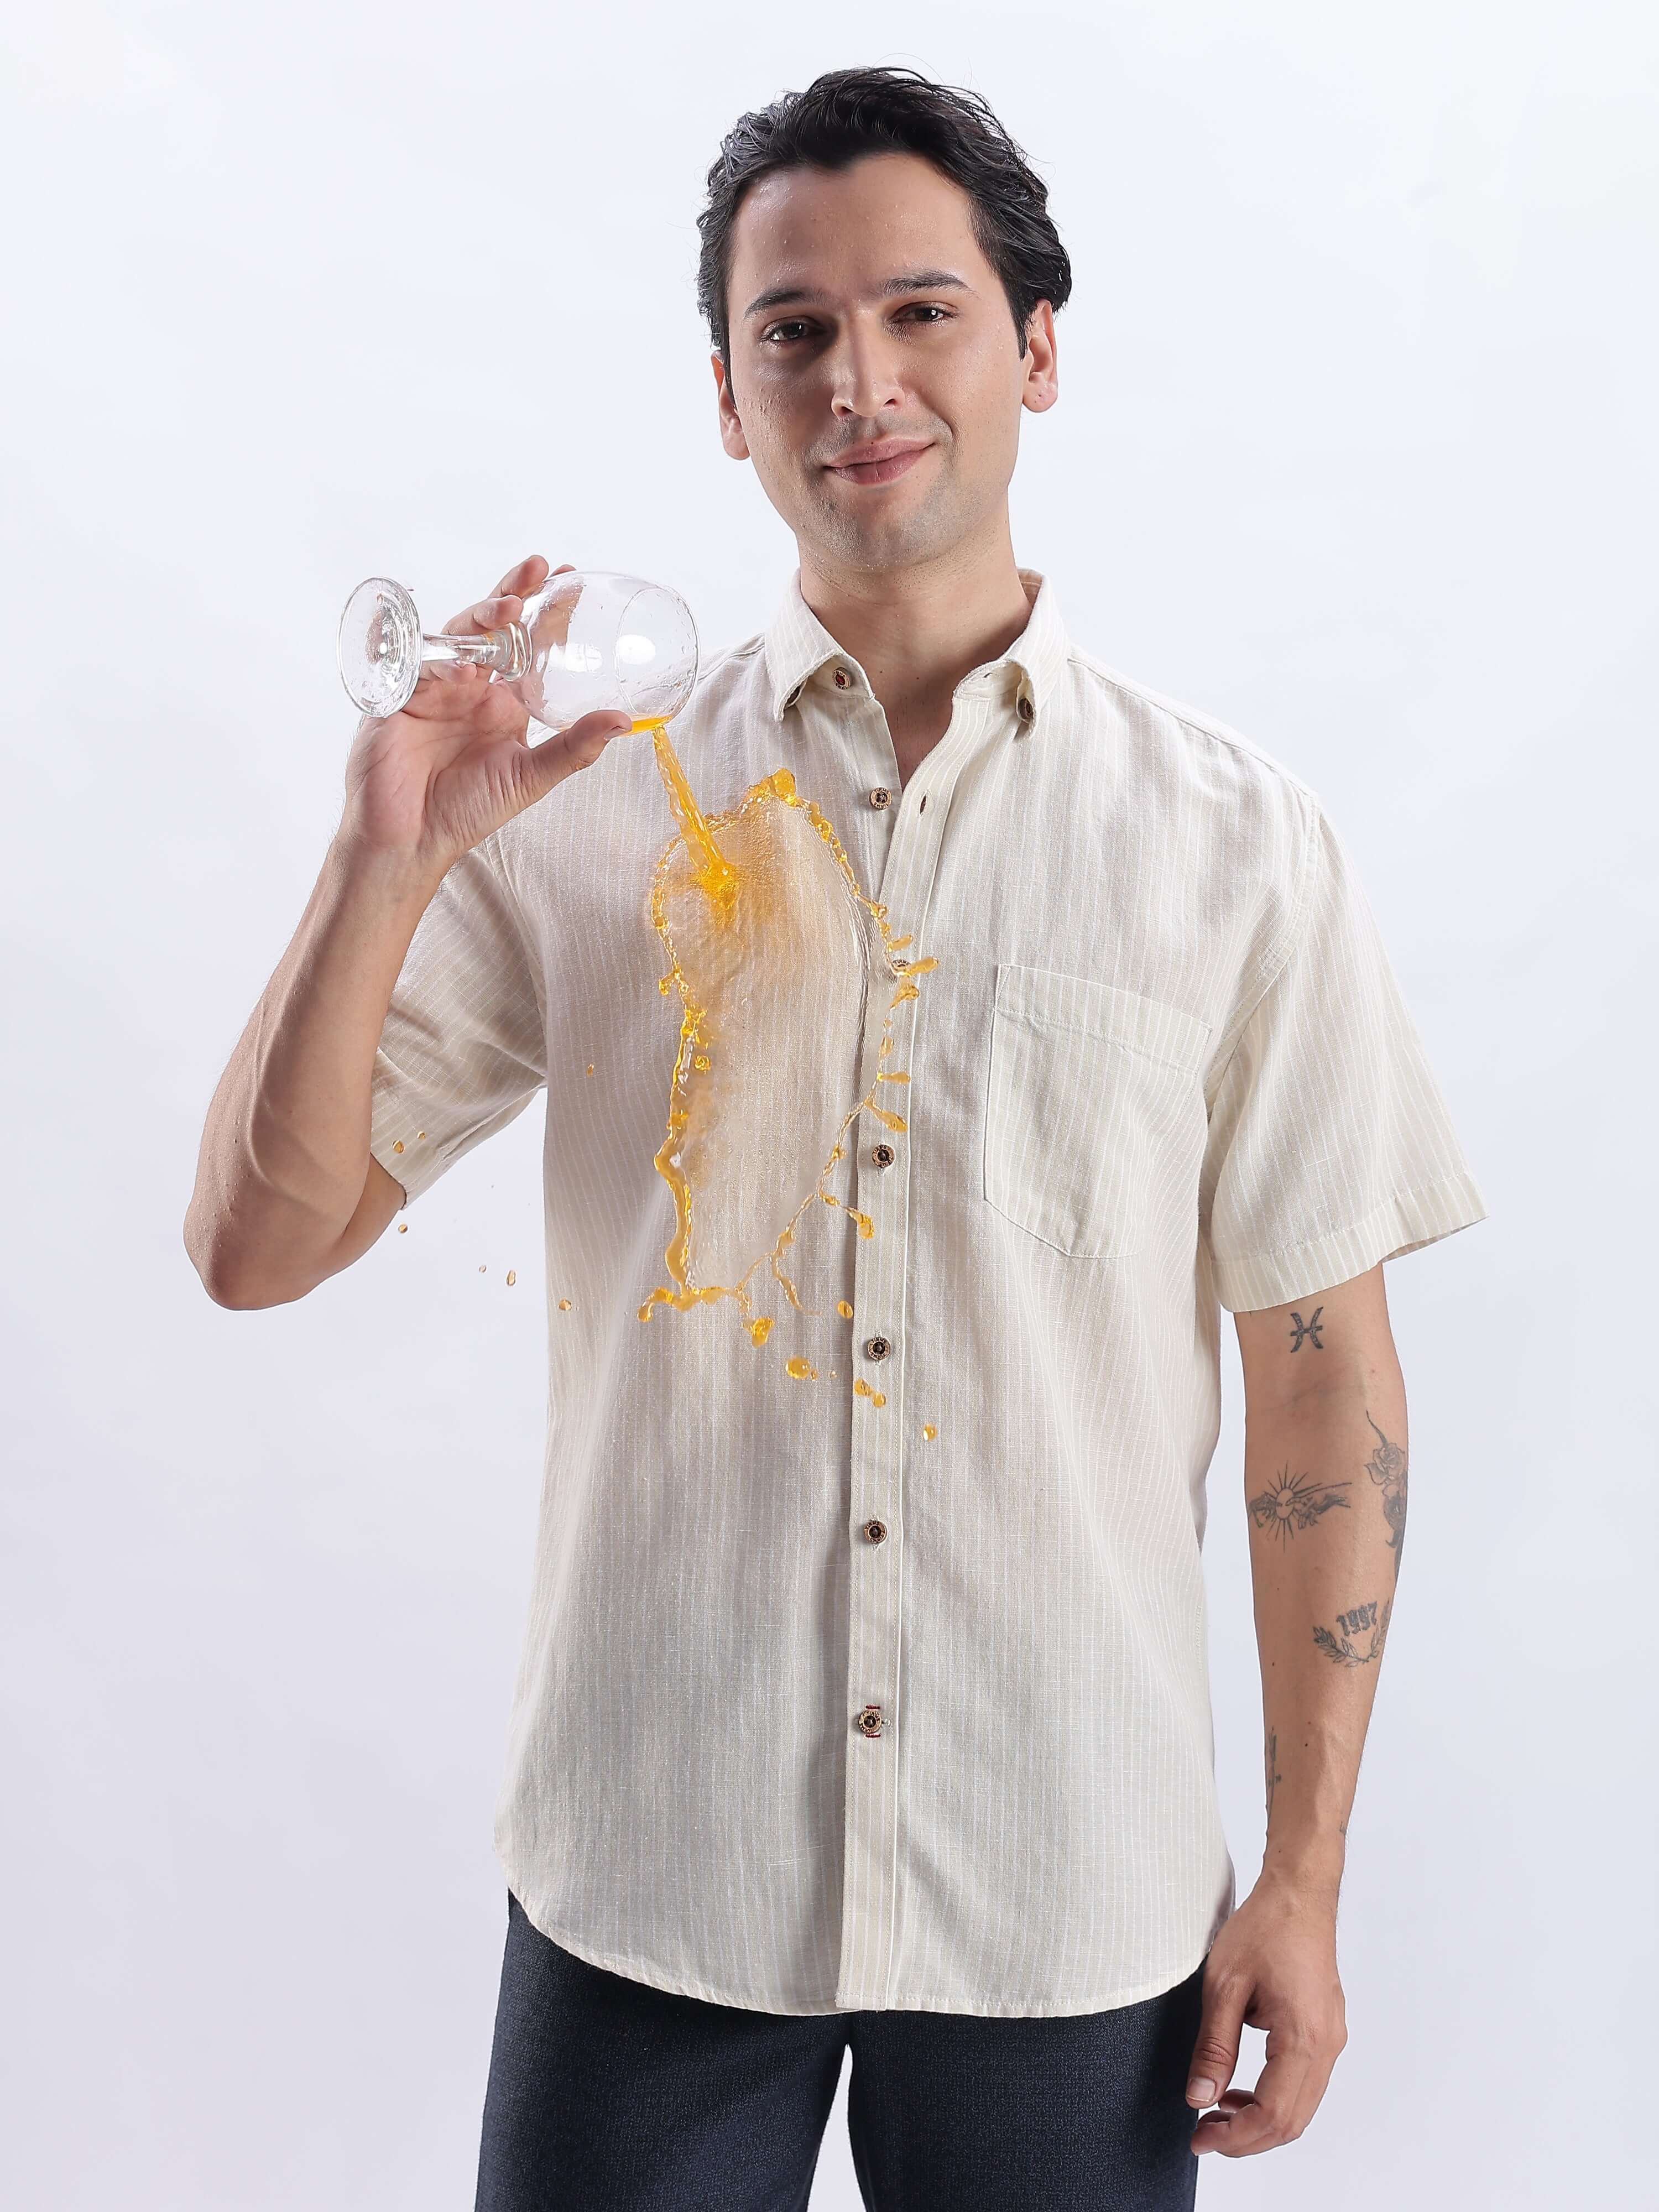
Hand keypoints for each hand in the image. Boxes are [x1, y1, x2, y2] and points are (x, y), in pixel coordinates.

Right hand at [337, 553, 631, 885]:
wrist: (411, 841)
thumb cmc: (467, 810)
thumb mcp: (531, 776)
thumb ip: (575, 747)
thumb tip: (625, 720)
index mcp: (501, 698)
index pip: (525, 641)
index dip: (543, 608)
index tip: (570, 578)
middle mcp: (468, 685)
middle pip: (490, 625)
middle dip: (513, 593)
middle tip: (540, 569)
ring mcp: (433, 687)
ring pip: (456, 634)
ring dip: (482, 616)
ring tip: (511, 608)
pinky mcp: (399, 699)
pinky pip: (421, 667)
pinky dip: (444, 662)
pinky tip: (468, 666)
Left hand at [1184, 1873, 1347, 2155]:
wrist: (1299, 1892)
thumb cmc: (1264, 1928)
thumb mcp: (1224, 1985)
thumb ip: (1213, 2046)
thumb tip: (1199, 2099)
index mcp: (1304, 2037)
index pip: (1274, 2114)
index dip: (1236, 2137)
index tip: (1199, 2138)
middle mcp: (1327, 2045)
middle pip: (1291, 2120)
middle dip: (1246, 2138)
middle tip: (1203, 2135)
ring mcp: (1331, 2038)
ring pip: (1300, 2107)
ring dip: (1259, 2120)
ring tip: (1215, 2112)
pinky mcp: (1325, 2031)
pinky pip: (1303, 2083)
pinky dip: (1273, 2098)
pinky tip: (1238, 2090)